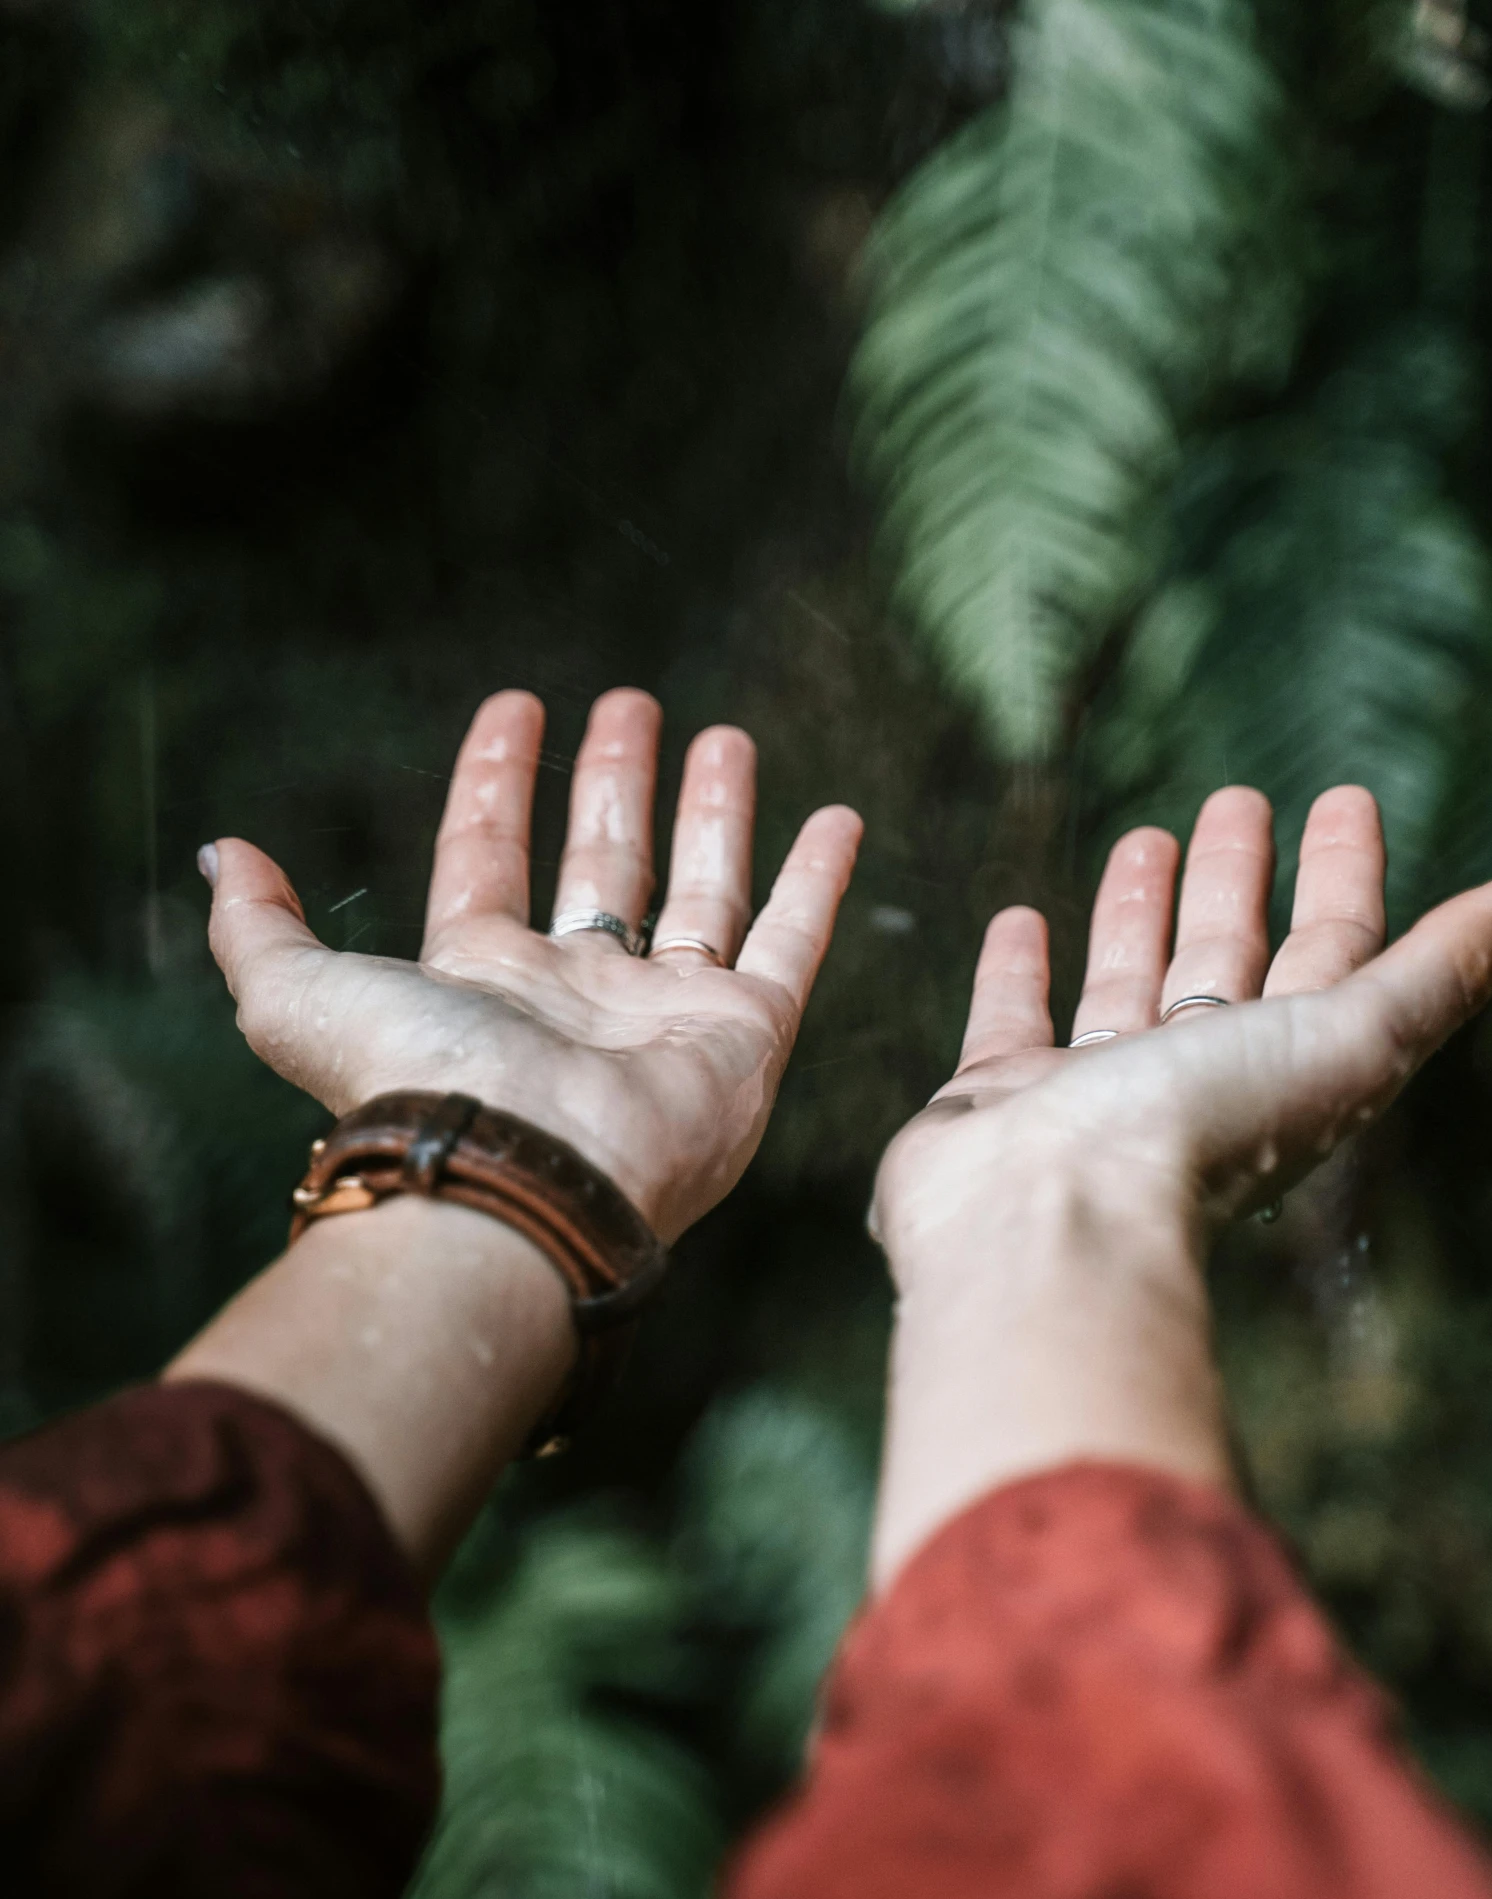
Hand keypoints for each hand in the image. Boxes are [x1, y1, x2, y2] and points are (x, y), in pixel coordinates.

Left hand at [202, 688, 862, 1241]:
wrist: (521, 1174)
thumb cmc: (412, 1084)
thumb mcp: (296, 996)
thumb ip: (256, 929)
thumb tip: (225, 857)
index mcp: (483, 979)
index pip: (490, 857)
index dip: (496, 782)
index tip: (513, 704)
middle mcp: (579, 995)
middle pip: (603, 865)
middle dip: (614, 782)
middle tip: (631, 705)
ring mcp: (667, 1014)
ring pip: (699, 891)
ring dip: (713, 812)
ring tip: (724, 734)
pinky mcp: (744, 1036)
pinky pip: (791, 945)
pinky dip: (818, 883)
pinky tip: (839, 818)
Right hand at [876, 784, 1491, 1288]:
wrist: (1047, 1217)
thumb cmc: (1200, 1134)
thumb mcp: (1351, 1037)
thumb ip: (1441, 971)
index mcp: (1282, 1070)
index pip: (1332, 954)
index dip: (1347, 877)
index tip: (1346, 799)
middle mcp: (1193, 1084)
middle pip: (1229, 964)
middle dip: (1240, 882)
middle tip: (1240, 800)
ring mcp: (1093, 1095)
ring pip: (1129, 983)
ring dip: (1142, 912)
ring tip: (1146, 835)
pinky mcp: (1001, 1100)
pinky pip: (1013, 1021)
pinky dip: (1019, 972)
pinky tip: (1022, 919)